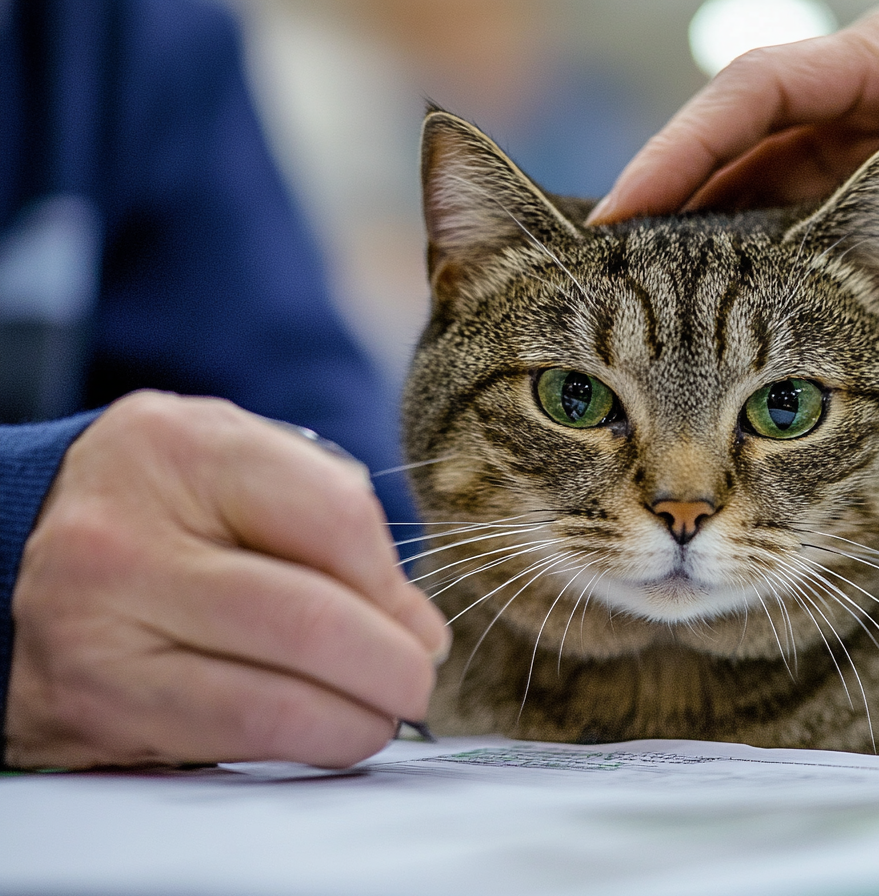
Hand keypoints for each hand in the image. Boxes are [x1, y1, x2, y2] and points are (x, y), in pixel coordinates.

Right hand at [5, 391, 447, 768]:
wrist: (19, 549)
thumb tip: (413, 623)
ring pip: (276, 704)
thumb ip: (327, 514)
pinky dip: (306, 746)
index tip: (416, 617)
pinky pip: (233, 745)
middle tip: (417, 677)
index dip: (396, 583)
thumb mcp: (234, 463)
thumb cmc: (161, 505)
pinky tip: (325, 729)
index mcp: (177, 448)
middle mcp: (125, 539)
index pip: (336, 518)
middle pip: (312, 622)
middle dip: (393, 666)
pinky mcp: (95, 710)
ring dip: (358, 720)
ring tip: (380, 710)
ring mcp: (100, 631)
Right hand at [588, 0, 878, 370]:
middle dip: (672, 194)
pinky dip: (753, 249)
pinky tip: (715, 302)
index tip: (621, 210)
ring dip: (704, 230)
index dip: (685, 144)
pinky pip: (795, 204)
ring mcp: (874, 128)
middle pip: (743, 130)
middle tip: (601, 272)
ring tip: (637, 299)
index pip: (770, 85)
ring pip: (760, 171)